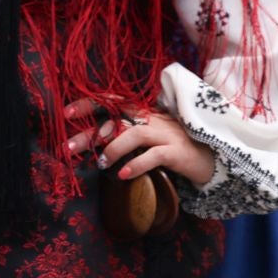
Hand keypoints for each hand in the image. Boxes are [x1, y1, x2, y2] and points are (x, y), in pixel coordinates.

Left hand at [62, 98, 214, 187]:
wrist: (210, 158)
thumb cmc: (173, 145)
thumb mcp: (149, 134)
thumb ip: (126, 132)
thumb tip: (92, 140)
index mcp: (143, 112)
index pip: (113, 102)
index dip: (90, 104)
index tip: (67, 113)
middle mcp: (152, 118)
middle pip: (117, 119)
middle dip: (91, 132)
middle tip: (69, 146)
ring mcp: (165, 134)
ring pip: (135, 134)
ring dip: (114, 148)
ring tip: (100, 163)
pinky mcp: (177, 152)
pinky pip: (155, 156)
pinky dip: (138, 165)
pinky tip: (124, 175)